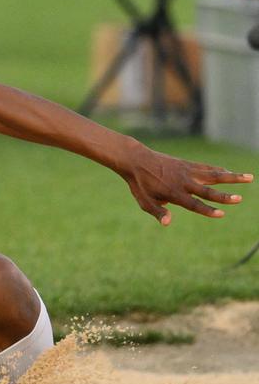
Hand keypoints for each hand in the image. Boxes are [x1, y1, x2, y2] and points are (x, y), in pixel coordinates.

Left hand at [122, 144, 252, 224]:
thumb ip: (157, 211)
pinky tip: (229, 172)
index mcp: (173, 193)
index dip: (207, 210)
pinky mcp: (187, 164)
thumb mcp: (144, 201)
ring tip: (250, 177)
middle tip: (239, 200)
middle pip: (207, 190)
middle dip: (223, 196)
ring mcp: (187, 171)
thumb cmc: (139, 184)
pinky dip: (218, 170)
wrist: (136, 160)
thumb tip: (167, 223)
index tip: (221, 214)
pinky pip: (206, 167)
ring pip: (213, 174)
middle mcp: (183, 182)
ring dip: (232, 176)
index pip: (193, 204)